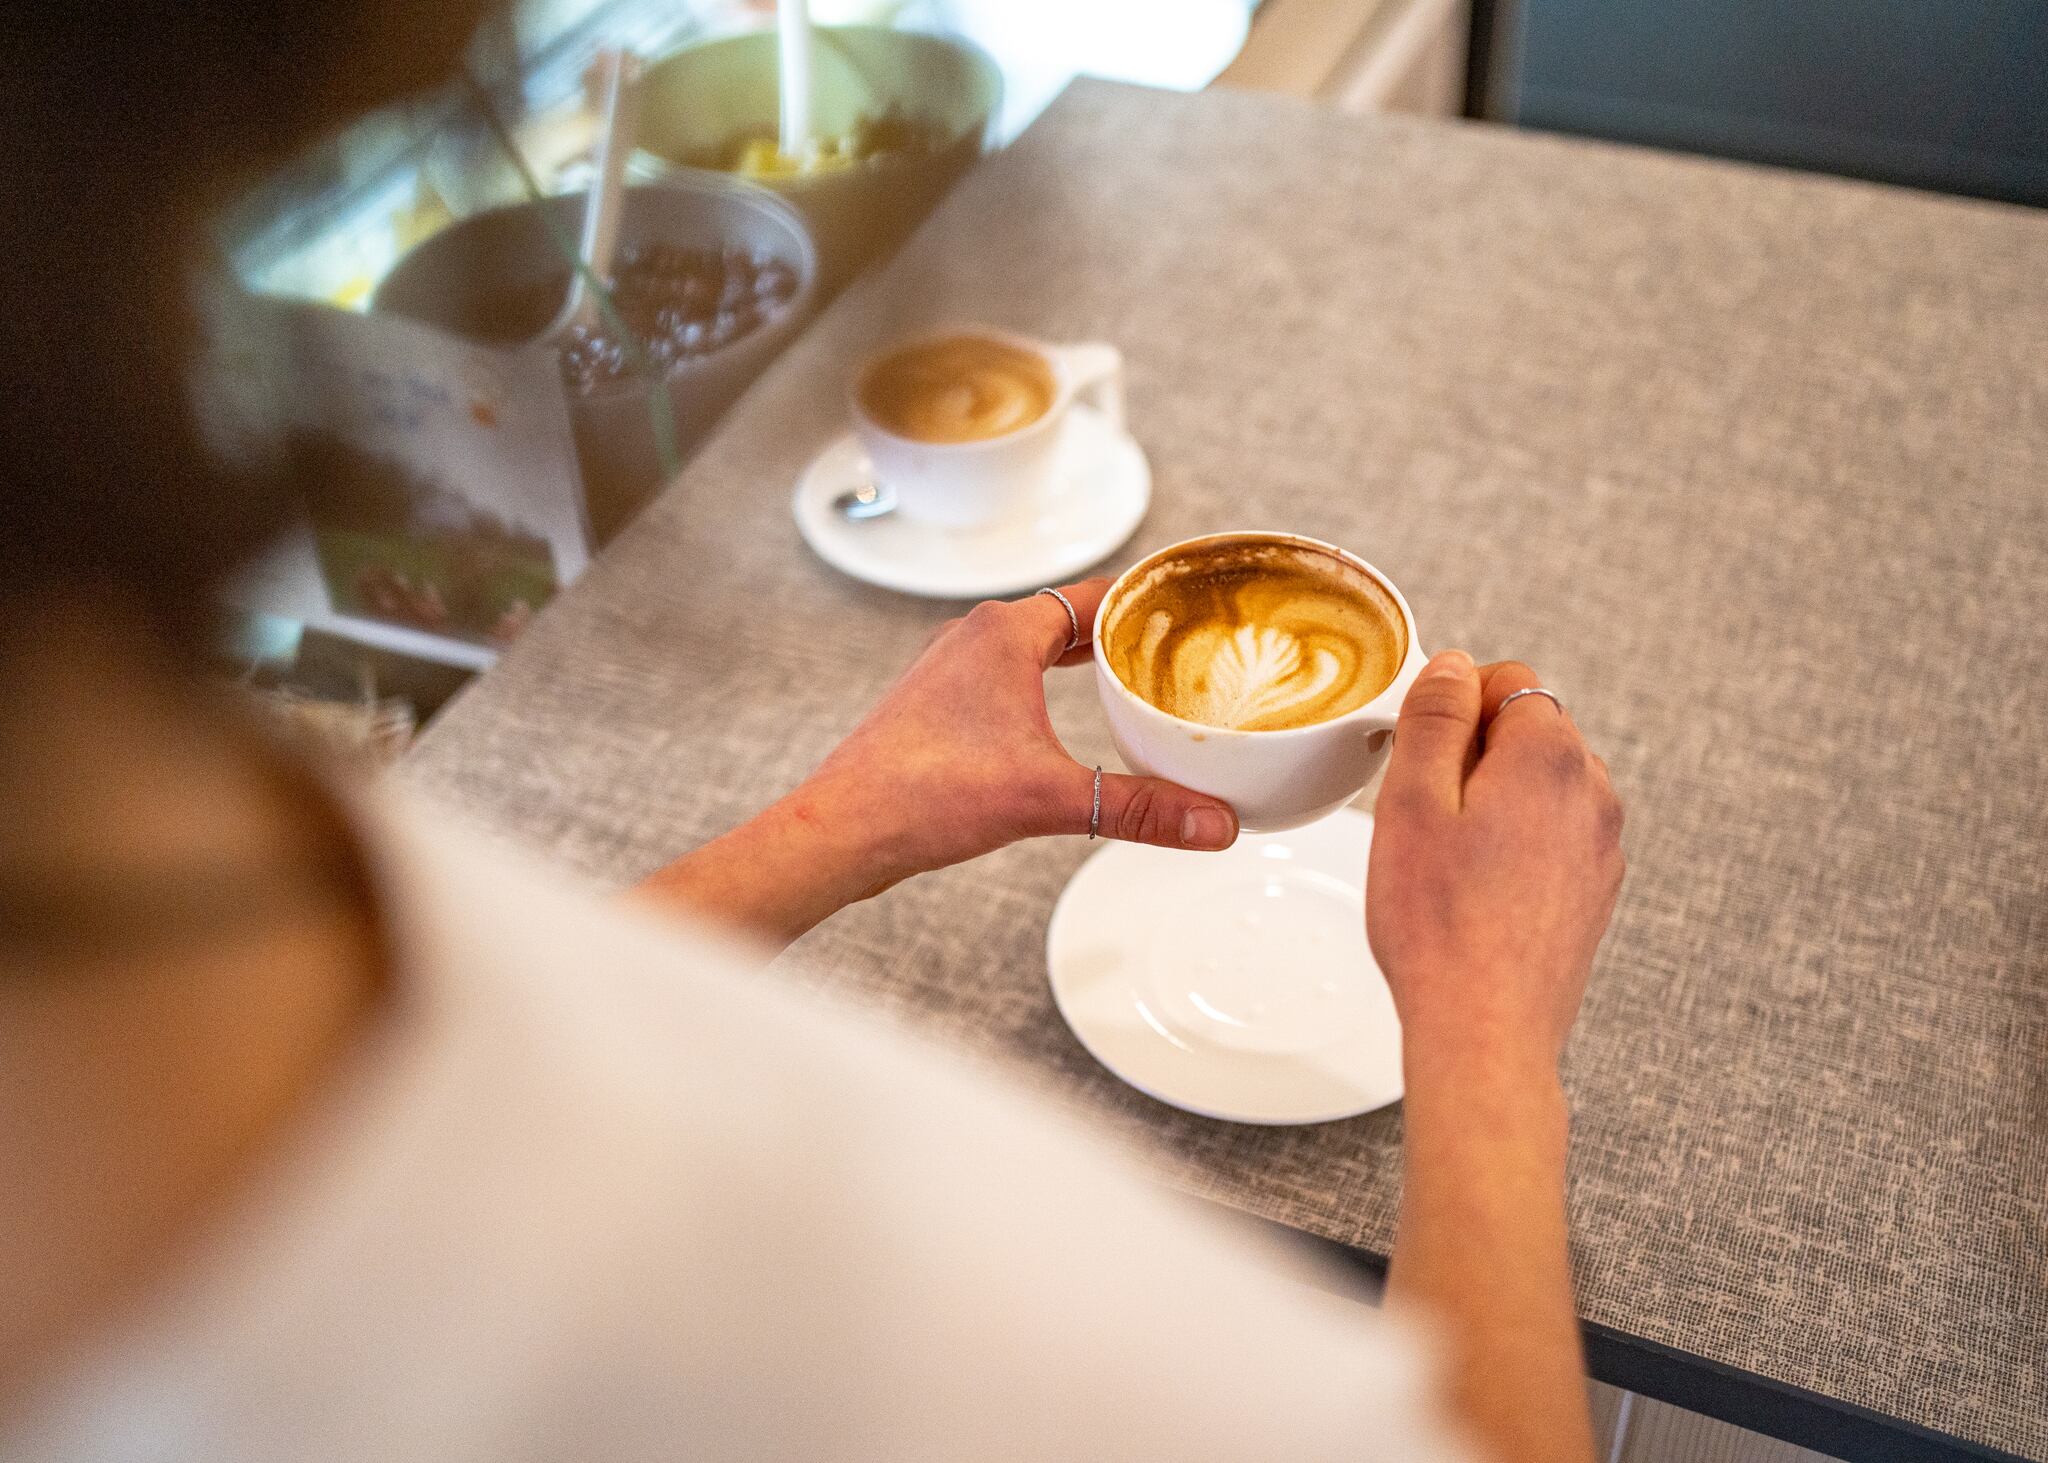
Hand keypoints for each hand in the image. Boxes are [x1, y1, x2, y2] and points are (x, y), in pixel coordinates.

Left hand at [803, 579, 1238, 881]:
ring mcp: (948, 670)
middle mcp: (973, 638)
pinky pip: (1002, 677)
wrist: (843, 828)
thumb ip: (1140, 809)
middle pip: (1067, 618)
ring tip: (1127, 681)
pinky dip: (1041, 686)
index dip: (1147, 600)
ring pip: (1031, 647)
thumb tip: (1213, 823)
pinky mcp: (934, 704)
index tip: (1189, 608)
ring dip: (1078, 660)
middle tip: (1174, 650)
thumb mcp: (1049, 798)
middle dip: (1121, 634)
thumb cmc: (921, 795)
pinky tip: (1057, 720)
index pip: (1097, 594)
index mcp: (1004, 633)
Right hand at [1367, 651, 1624, 1077]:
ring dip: (1496, 798)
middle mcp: (1591, 792)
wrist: (1485, 1029)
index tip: (1419, 748)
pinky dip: (1516, 843)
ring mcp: (1601, 845)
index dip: (1455, 704)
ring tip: (1447, 856)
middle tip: (1423, 810)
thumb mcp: (1412, 801)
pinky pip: (1553, 834)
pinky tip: (1476, 889)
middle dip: (1475, 752)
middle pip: (1530, 730)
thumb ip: (1436, 719)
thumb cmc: (1440, 926)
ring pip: (1541, 784)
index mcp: (1549, 757)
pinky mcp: (1595, 890)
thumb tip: (1453, 667)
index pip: (1510, 679)